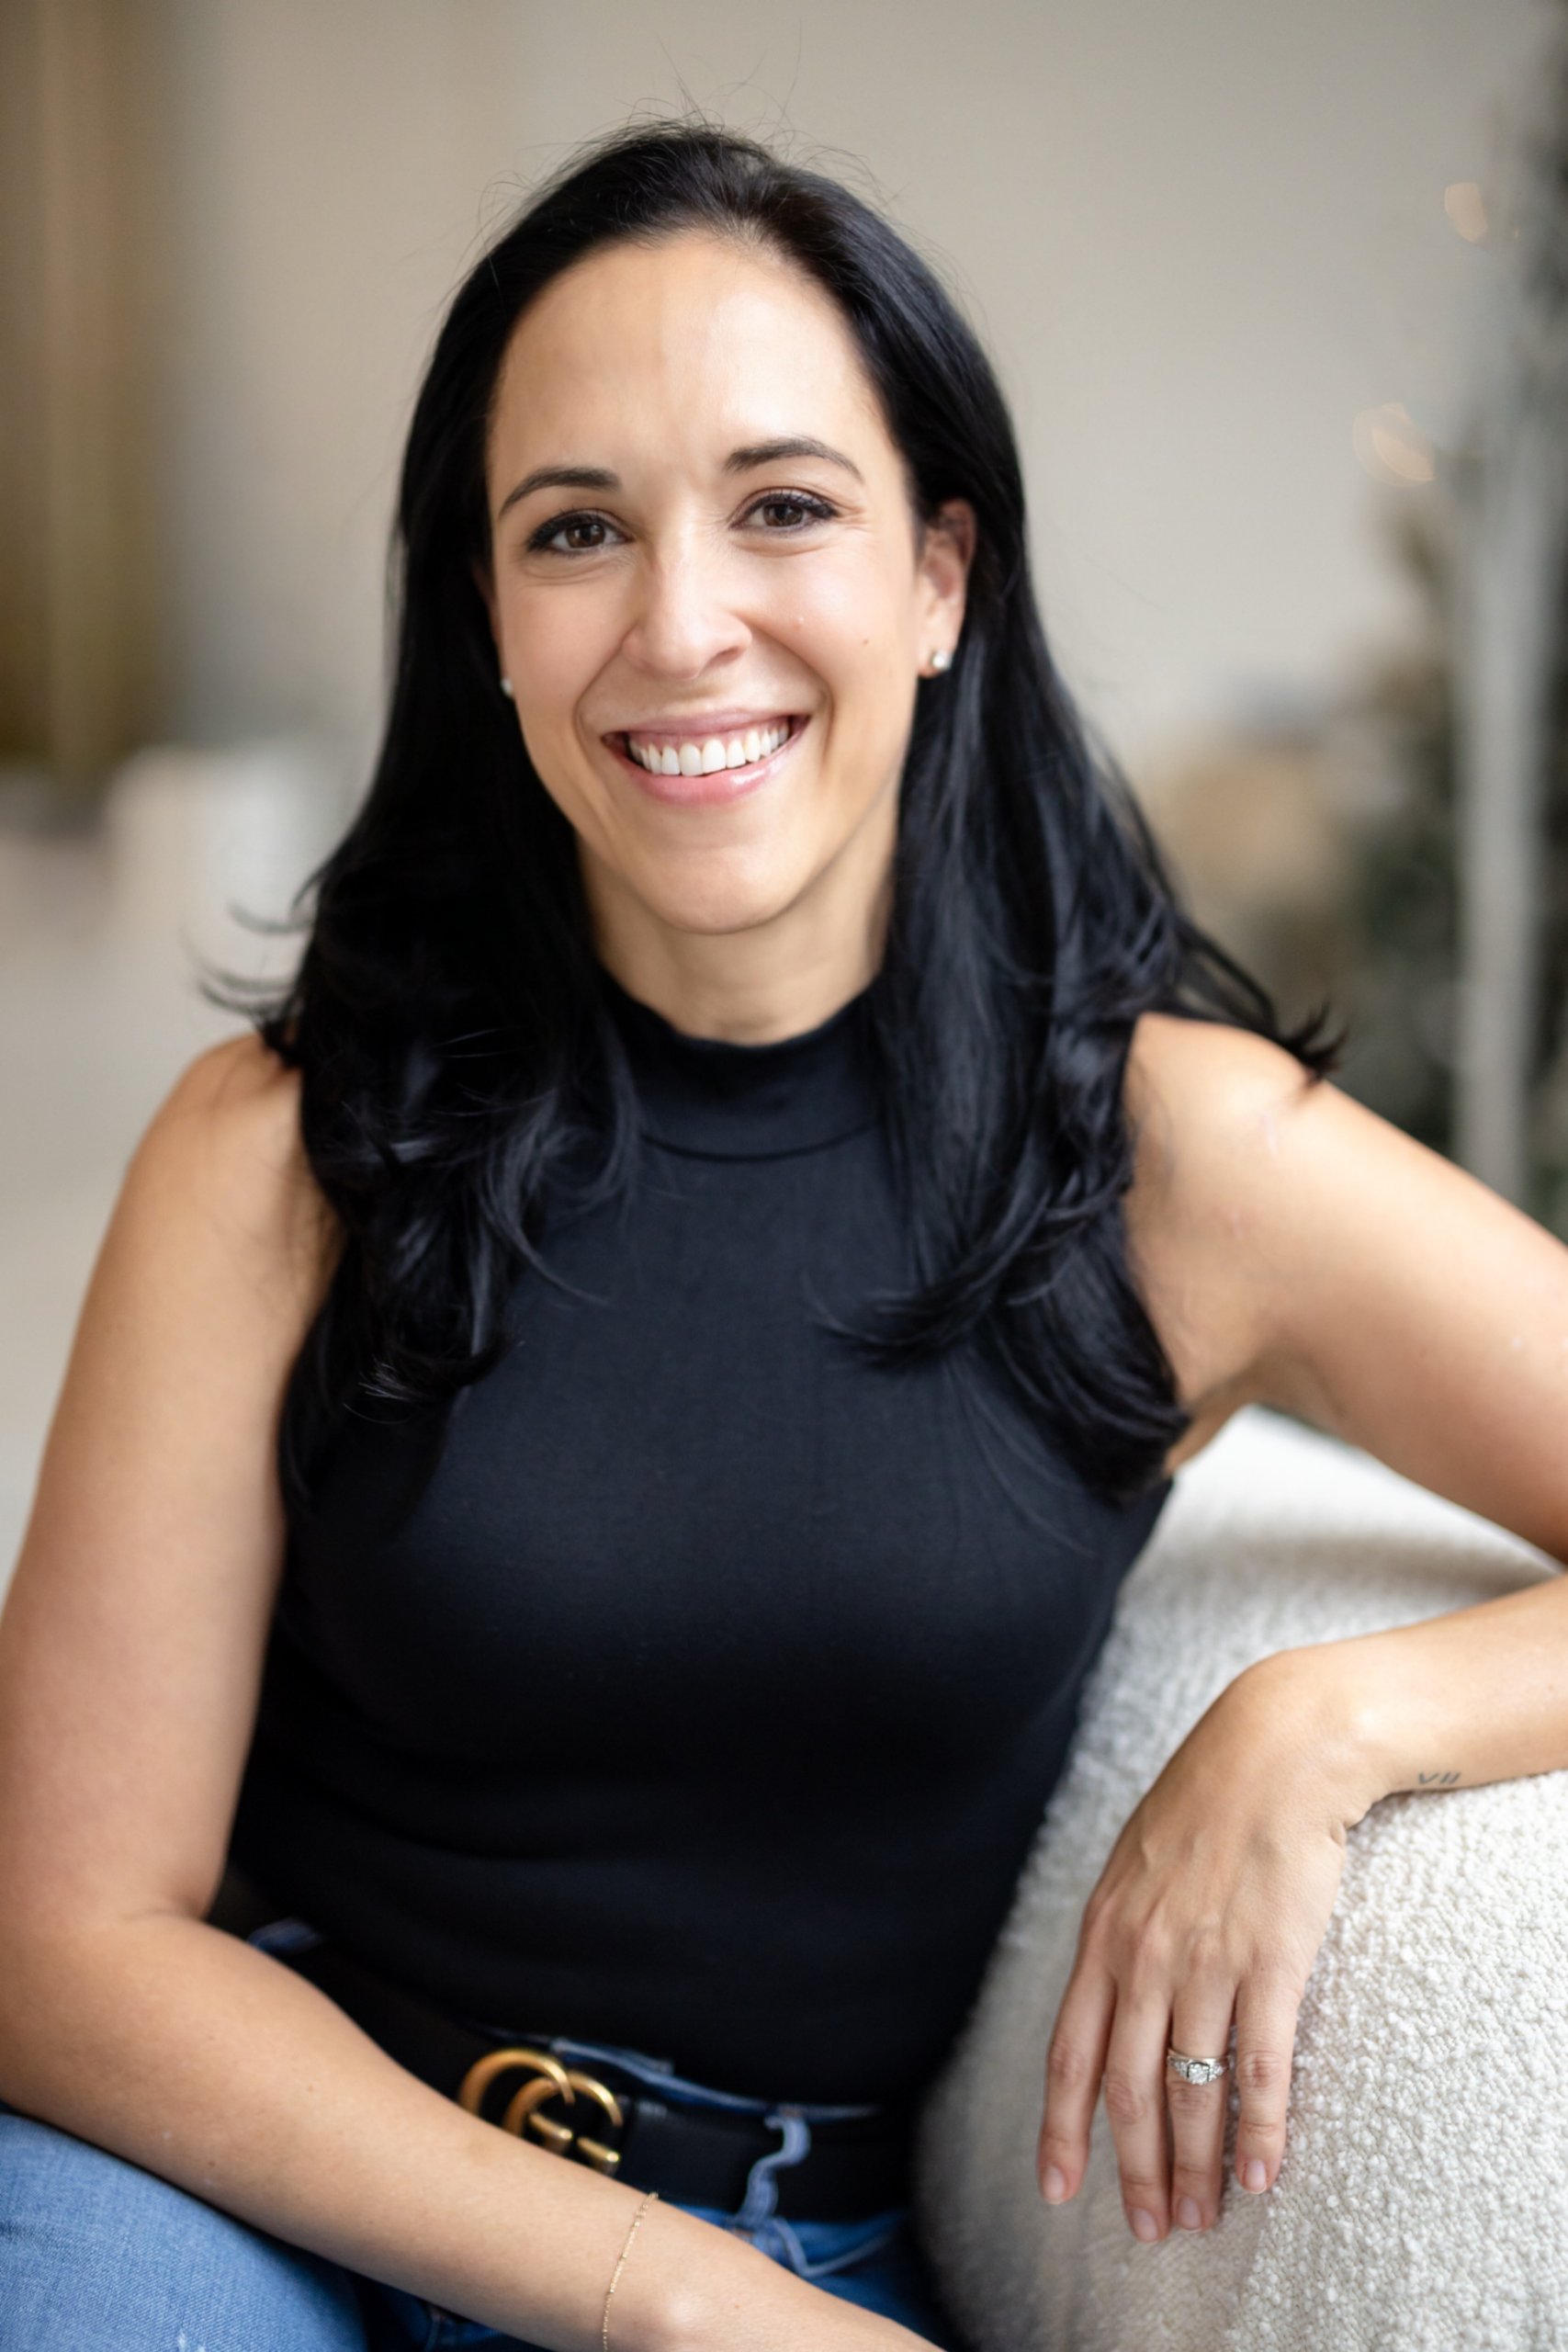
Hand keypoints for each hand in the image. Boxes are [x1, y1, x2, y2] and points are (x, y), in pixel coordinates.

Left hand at [1035, 1648, 1376, 2240]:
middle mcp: (1144, 1954)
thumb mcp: (1135, 1865)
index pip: (1070, 2052)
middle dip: (1134, 2168)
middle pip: (1129, 2088)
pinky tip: (1258, 2174)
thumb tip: (1110, 1999)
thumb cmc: (1208, 1803)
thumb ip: (1121, 1934)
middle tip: (1147, 2230)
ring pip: (1192, 2089)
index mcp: (1104, 1933)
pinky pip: (1259, 2064)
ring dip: (1194, 2165)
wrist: (1276, 1748)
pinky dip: (1256, 2127)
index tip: (1059, 2191)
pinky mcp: (1271, 1959)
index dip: (1061, 2128)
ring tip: (1198, 2217)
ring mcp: (1206, 1959)